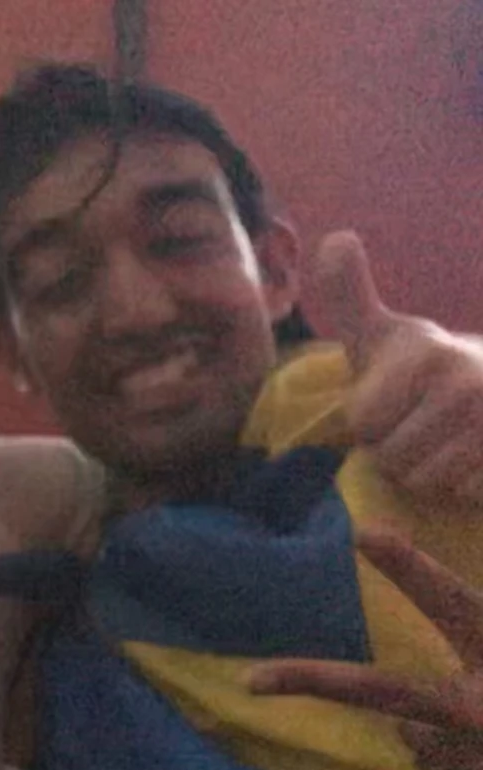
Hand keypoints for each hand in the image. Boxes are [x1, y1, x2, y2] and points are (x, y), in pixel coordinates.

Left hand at [249, 528, 482, 769]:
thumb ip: (473, 649)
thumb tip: (414, 698)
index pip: (455, 605)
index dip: (411, 572)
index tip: (364, 534)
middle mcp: (481, 711)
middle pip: (383, 694)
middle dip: (314, 681)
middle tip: (250, 682)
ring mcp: (468, 759)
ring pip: (417, 731)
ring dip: (444, 733)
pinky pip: (433, 762)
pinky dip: (456, 766)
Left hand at [315, 231, 482, 504]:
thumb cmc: (422, 371)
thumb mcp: (381, 334)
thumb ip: (349, 294)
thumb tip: (337, 237)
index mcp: (427, 354)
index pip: (363, 425)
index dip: (369, 423)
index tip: (392, 403)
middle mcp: (469, 383)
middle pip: (393, 459)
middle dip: (396, 452)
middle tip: (418, 427)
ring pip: (428, 482)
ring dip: (426, 474)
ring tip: (442, 443)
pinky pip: (465, 495)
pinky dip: (462, 488)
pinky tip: (470, 460)